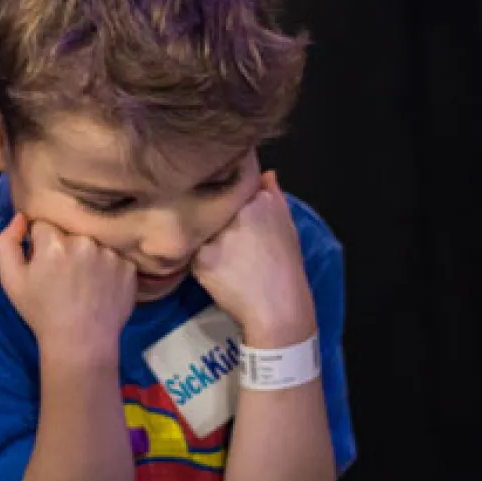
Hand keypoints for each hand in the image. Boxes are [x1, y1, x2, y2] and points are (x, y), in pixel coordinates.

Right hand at [0, 214, 136, 353]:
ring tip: (84, 284)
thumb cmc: (42, 313)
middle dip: (65, 247)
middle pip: (71, 232)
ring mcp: (110, 254)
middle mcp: (85, 242)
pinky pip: (114, 257)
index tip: (43, 264)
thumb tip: (20, 218)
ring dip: (88, 256)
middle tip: (64, 276)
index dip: (40, 244)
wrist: (80, 343)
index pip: (44, 225)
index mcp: (54, 242)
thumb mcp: (10, 281)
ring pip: (94, 243)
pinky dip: (108, 269)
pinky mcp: (128, 268)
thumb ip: (5, 243)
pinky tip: (100, 288)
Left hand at [191, 171, 315, 347]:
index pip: (230, 188)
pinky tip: (219, 271)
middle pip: (212, 206)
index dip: (226, 196)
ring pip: (200, 229)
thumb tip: (266, 172)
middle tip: (230, 240)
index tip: (229, 208)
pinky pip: (194, 252)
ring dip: (206, 238)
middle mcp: (236, 214)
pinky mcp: (201, 258)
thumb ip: (274, 194)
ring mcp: (217, 235)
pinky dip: (202, 260)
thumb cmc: (286, 267)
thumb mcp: (287, 225)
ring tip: (226, 257)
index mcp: (258, 201)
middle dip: (215, 217)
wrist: (278, 308)